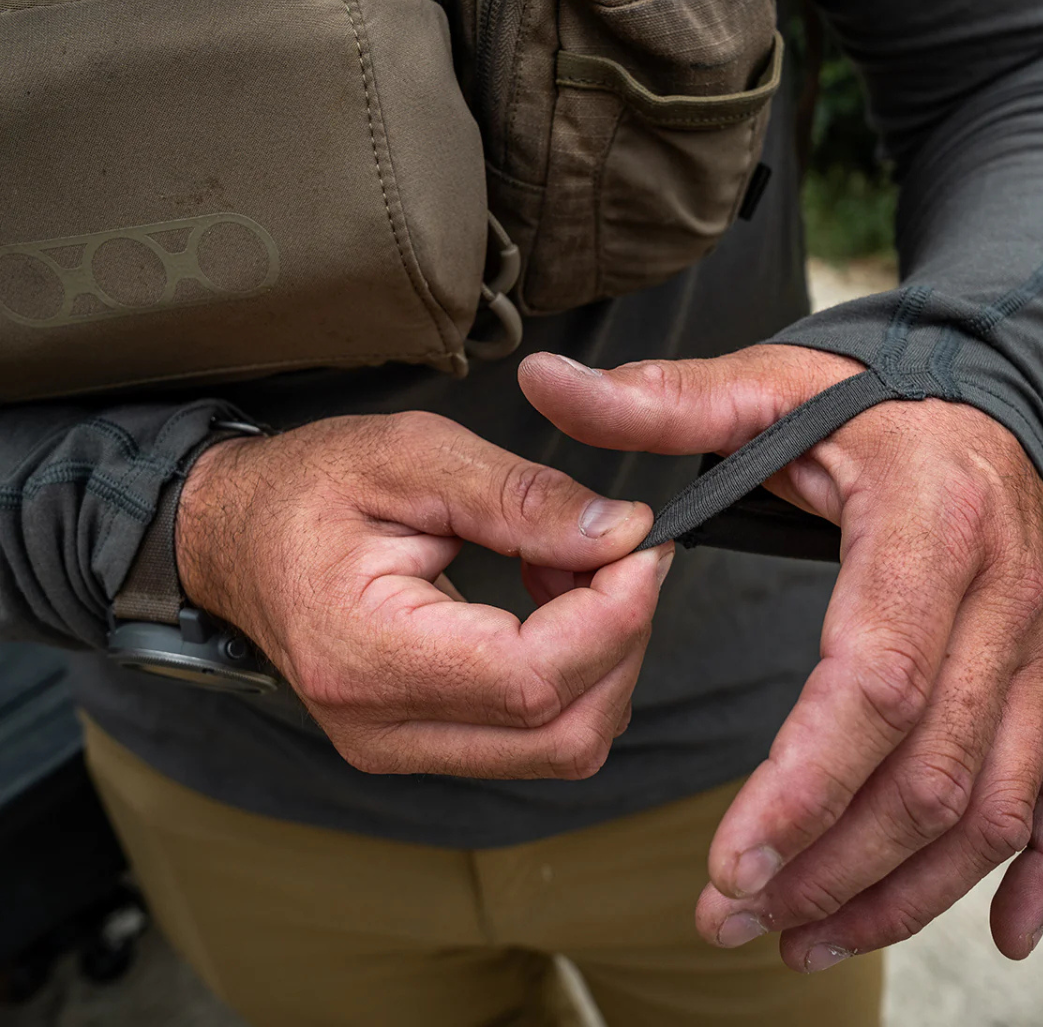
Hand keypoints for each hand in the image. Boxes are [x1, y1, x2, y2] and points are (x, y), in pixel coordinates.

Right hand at [176, 412, 672, 778]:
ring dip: (602, 660)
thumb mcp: (414, 457)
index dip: (612, 619)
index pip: (529, 679)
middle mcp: (381, 729)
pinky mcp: (420, 744)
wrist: (236, 537)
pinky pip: (532, 737)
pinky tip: (552, 603)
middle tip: (623, 553)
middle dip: (623, 641)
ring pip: (560, 746)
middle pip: (562, 733)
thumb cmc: (310, 487)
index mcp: (365, 654)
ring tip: (578, 569)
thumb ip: (521, 497)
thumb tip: (621, 534)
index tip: (643, 547)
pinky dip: (571, 674)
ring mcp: (398, 748)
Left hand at [520, 345, 1042, 965]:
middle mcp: (1003, 594)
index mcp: (929, 524)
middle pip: (932, 769)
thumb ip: (652, 399)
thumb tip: (541, 379)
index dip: (806, 781)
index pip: (877, 678)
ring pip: (994, 802)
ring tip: (801, 938)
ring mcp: (1038, 643)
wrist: (974, 391)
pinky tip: (995, 934)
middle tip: (732, 916)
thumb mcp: (762, 385)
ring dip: (905, 891)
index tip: (730, 858)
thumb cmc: (859, 397)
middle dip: (831, 863)